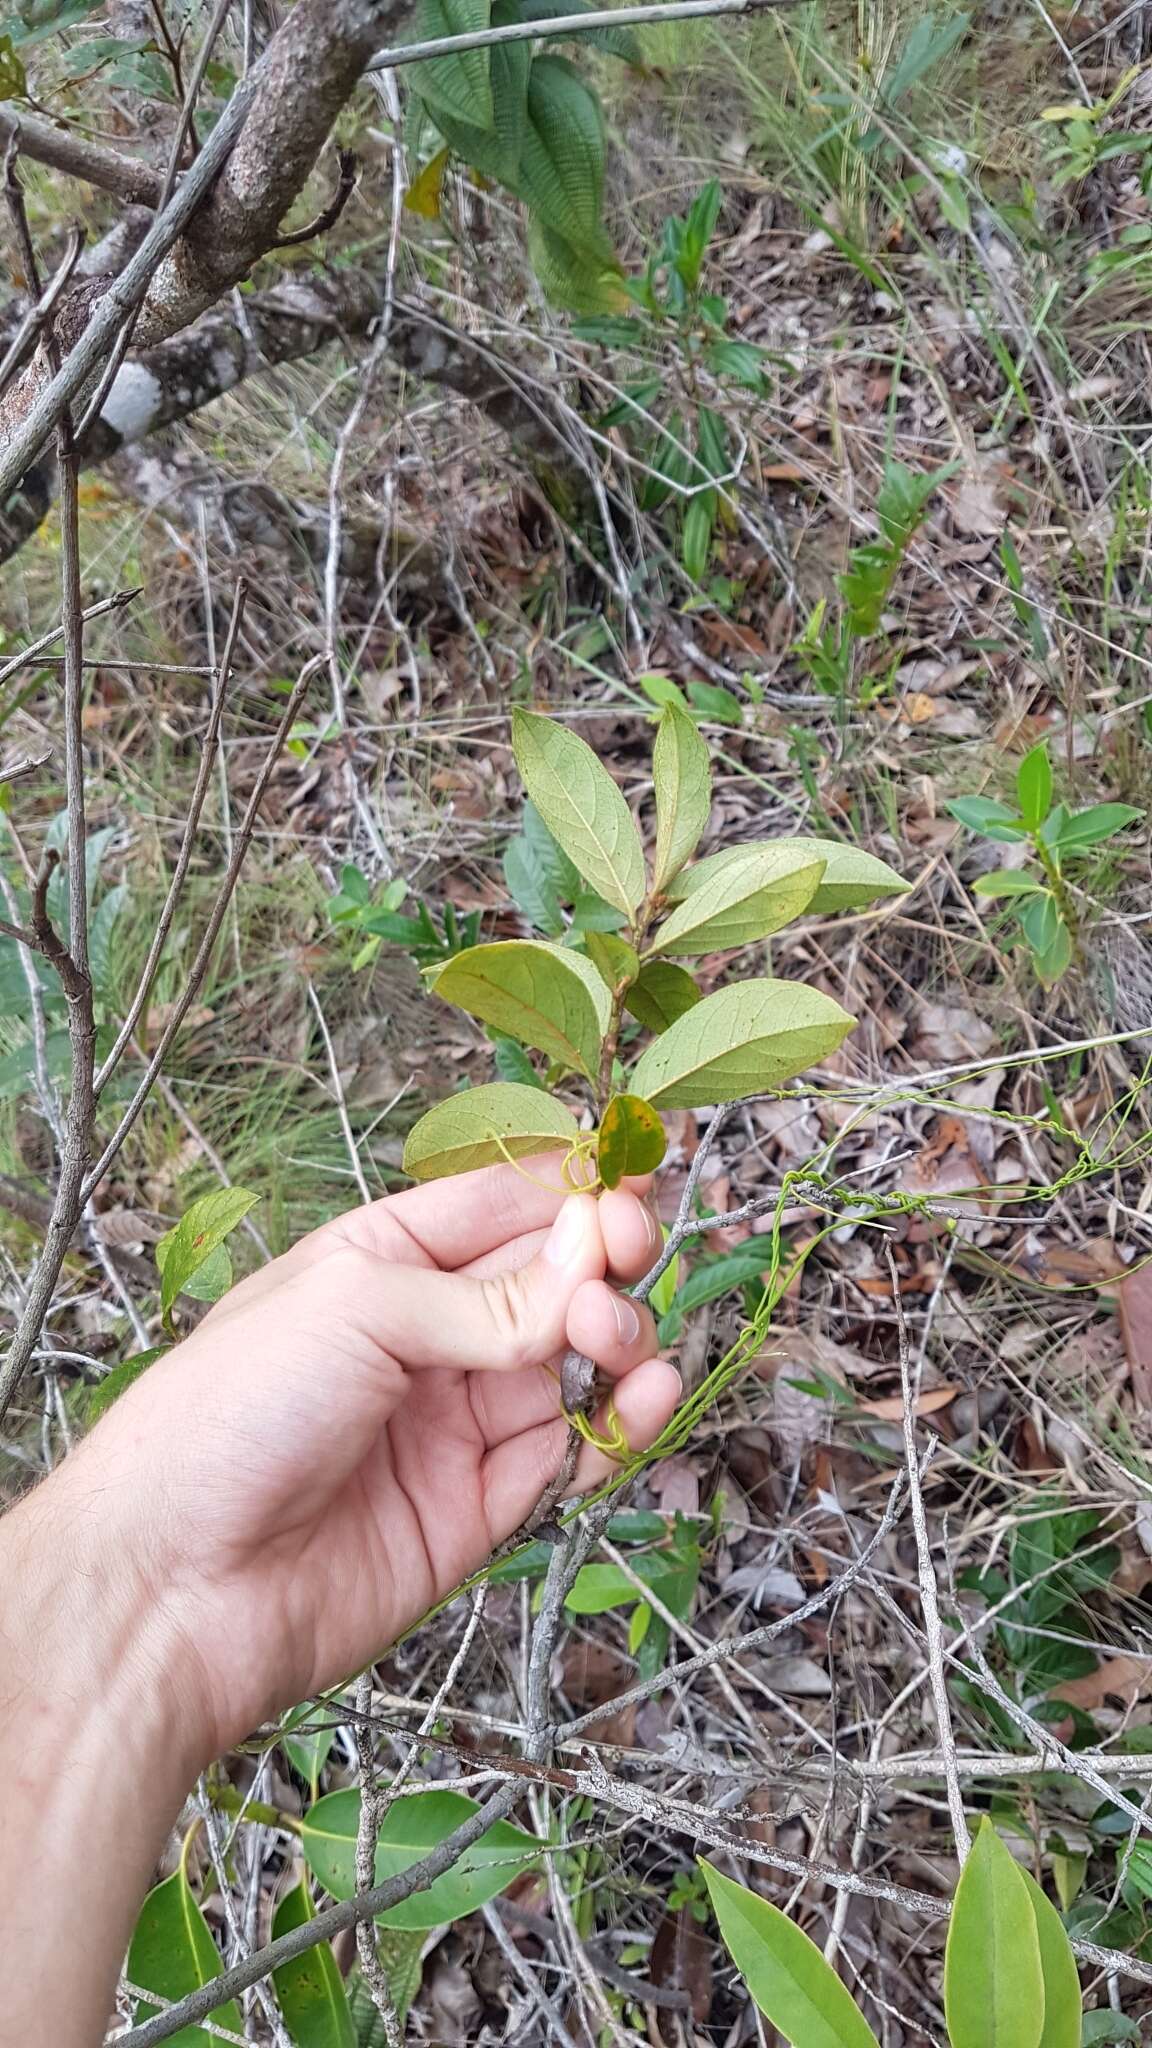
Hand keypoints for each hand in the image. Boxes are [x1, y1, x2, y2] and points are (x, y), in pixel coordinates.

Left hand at [52, 1162, 679, 1760]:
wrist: (173, 1588)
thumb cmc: (227, 1417)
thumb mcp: (355, 1307)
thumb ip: (486, 1295)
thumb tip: (591, 1259)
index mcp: (380, 1262)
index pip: (499, 1207)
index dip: (575, 1193)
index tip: (639, 1181)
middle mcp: (424, 1337)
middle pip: (550, 1283)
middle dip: (602, 1263)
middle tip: (628, 1263)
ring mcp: (453, 1424)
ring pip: (571, 1366)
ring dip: (619, 1342)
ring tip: (617, 1344)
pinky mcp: (477, 1509)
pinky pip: (568, 1455)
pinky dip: (618, 1426)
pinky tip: (641, 1401)